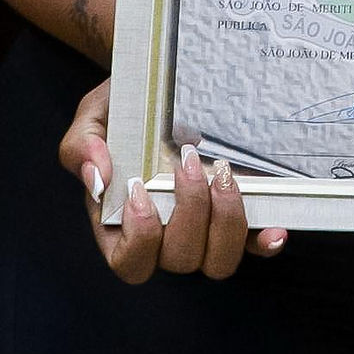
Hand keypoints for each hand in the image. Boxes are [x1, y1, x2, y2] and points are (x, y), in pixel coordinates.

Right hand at [57, 78, 286, 283]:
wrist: (160, 89)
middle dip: (189, 214)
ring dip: (225, 222)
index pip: (130, 263)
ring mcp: (203, 232)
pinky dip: (264, 241)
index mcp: (121, 226)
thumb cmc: (122, 111)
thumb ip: (81, 146)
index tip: (140, 188)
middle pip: (181, 260)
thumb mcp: (92, 119)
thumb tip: (97, 175)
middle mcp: (164, 238)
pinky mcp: (235, 219)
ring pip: (219, 261)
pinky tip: (273, 227)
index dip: (140, 238)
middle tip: (187, 162)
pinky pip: (253, 246)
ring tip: (222, 174)